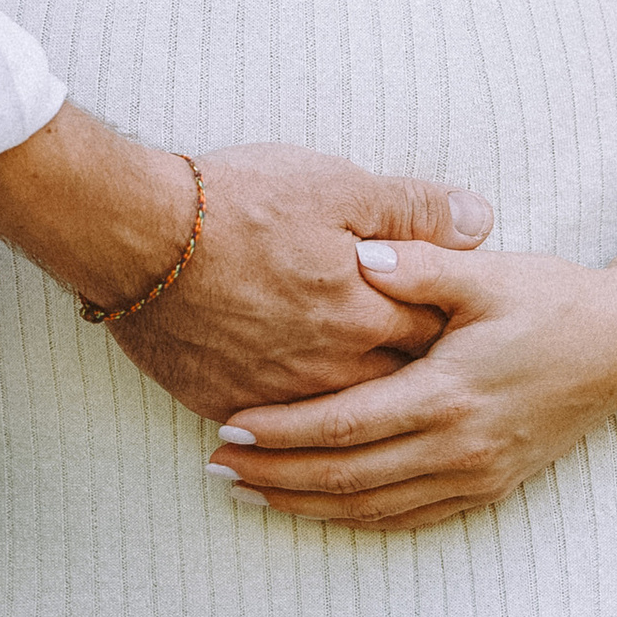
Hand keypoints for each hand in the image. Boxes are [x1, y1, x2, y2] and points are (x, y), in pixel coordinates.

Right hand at [109, 145, 495, 422]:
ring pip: (335, 419)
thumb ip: (413, 209)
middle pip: (392, 390)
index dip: (451, 330)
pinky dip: (292, 430)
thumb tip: (480, 220)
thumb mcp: (337, 185)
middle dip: (411, 382)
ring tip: (369, 412)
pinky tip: (300, 429)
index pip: (434, 339)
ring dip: (354, 414)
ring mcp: (276, 395)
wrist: (137, 235)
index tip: (459, 328)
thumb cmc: (238, 202)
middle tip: (426, 377)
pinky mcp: (225, 403)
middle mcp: (329, 369)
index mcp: (366, 316)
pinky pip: (275, 431)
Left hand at [202, 224, 616, 529]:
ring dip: (308, 506)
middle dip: (277, 477)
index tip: (229, 426)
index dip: (284, 431)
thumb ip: (421, 265)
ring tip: (250, 495)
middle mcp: (459, 446)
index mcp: (449, 393)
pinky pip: (410, 517)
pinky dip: (358, 518)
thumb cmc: (554, 299)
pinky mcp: (490, 487)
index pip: (347, 423)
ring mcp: (477, 474)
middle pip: (348, 478)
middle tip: (215, 469)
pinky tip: (321, 510)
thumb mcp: (487, 274)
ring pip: (374, 507)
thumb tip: (359, 250)